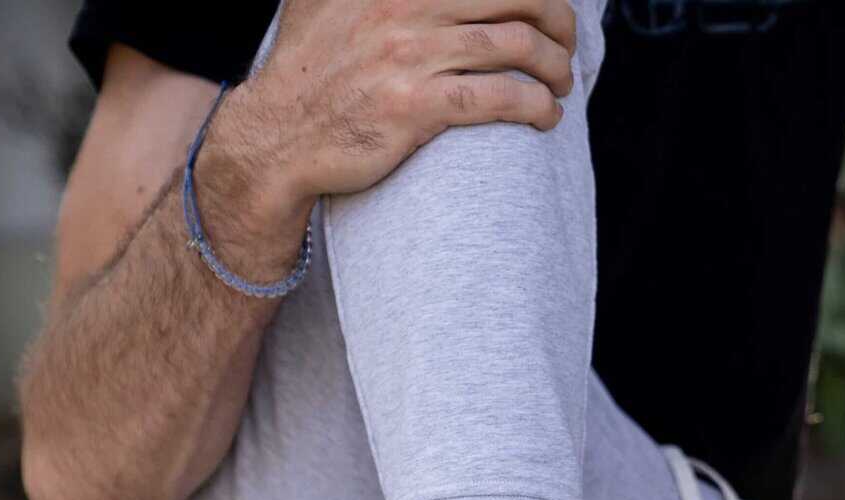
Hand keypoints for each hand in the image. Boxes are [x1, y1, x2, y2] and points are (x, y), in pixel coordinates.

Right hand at [206, 0, 577, 240]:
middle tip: (567, 47)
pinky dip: (535, 105)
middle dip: (557, 21)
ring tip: (561, 85)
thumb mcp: (320, 0)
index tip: (547, 8)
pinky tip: (546, 116)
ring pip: (515, 46)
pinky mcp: (416, 107)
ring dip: (554, 67)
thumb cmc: (306, 73)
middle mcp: (406, 5)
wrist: (277, 139)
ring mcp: (411, 55)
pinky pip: (498, 97)